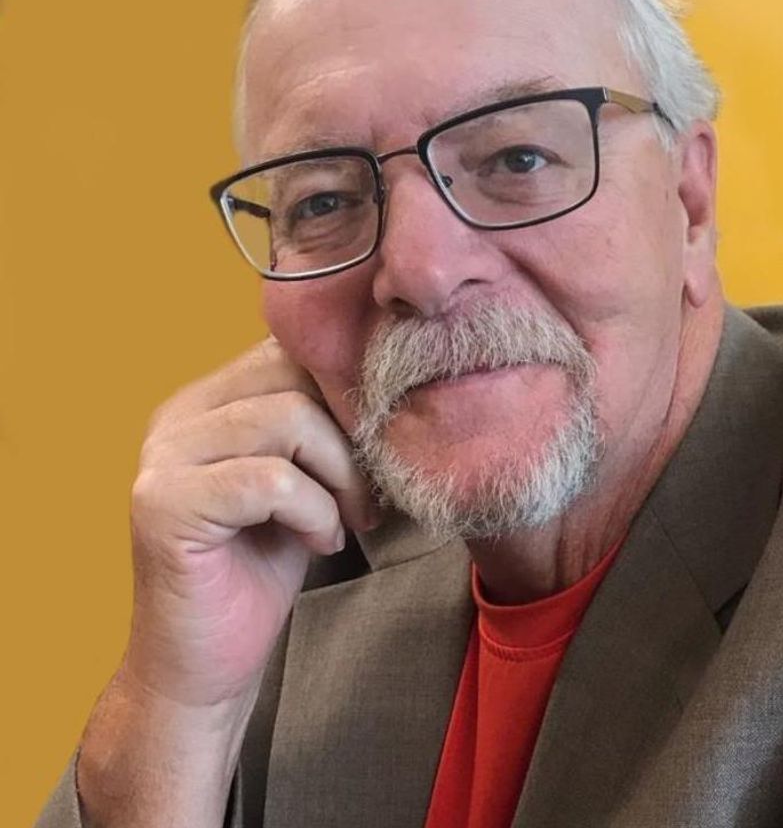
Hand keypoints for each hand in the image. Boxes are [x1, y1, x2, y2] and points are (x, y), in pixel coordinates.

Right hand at [122, 336, 377, 708]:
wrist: (206, 665)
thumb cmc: (263, 567)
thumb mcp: (305, 480)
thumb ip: (321, 427)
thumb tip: (384, 384)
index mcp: (207, 402)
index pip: (291, 351)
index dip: (348, 392)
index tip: (379, 446)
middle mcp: (177, 418)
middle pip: (294, 374)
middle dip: (351, 431)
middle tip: (369, 491)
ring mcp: (164, 459)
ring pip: (290, 419)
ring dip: (340, 475)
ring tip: (348, 521)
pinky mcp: (166, 506)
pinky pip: (273, 480)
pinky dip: (316, 512)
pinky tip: (322, 543)